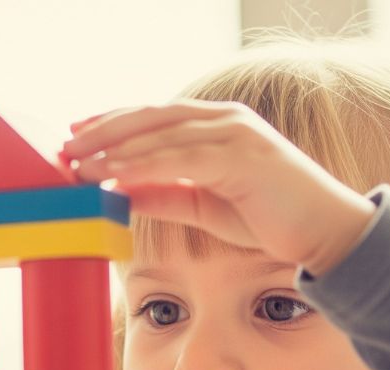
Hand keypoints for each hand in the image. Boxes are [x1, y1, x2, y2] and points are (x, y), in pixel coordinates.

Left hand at [61, 100, 374, 273]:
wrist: (324, 233)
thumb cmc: (272, 220)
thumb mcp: (206, 208)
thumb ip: (167, 195)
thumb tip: (122, 193)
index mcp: (218, 127)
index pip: (156, 117)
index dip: (115, 123)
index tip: (78, 135)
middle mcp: (225, 121)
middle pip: (152, 117)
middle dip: (105, 130)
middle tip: (65, 146)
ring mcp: (235, 134)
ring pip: (161, 133)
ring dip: (115, 148)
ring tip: (79, 164)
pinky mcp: (241, 156)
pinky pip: (180, 158)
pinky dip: (143, 165)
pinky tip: (114, 176)